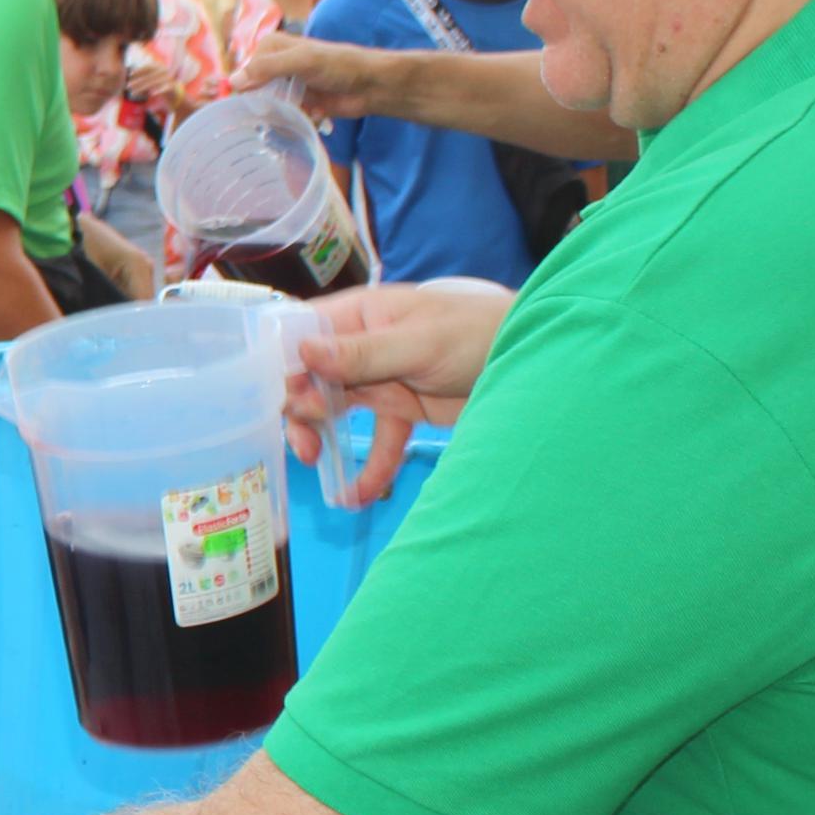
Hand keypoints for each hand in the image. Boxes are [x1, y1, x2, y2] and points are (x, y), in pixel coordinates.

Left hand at [121, 52, 174, 108]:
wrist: (177, 97)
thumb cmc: (161, 89)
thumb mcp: (151, 83)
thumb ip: (143, 80)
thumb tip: (129, 81)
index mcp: (160, 69)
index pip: (149, 67)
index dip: (139, 70)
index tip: (130, 74)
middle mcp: (165, 72)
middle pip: (149, 76)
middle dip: (137, 81)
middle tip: (127, 86)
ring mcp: (169, 79)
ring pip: (154, 83)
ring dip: (142, 88)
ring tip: (132, 93)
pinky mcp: (173, 87)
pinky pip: (165, 89)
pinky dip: (158, 91)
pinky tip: (151, 94)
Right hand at [233, 33, 414, 123]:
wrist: (370, 85)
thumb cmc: (339, 65)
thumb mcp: (301, 61)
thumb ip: (267, 68)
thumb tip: (231, 81)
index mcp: (271, 47)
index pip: (242, 70)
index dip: (238, 88)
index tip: (237, 103)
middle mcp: (275, 65)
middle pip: (250, 89)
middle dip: (254, 104)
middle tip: (258, 116)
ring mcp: (286, 86)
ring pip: (265, 105)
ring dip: (272, 115)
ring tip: (283, 118)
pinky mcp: (298, 104)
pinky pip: (282, 116)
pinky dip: (288, 121)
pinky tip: (303, 120)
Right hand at [288, 278, 511, 503]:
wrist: (534, 362)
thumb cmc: (477, 334)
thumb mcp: (420, 343)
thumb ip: (362, 354)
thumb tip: (302, 355)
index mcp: (357, 316)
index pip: (298, 336)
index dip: (280, 367)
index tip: (282, 401)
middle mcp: (358, 347)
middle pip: (308, 379)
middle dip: (297, 411)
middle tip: (304, 443)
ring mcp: (378, 380)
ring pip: (332, 412)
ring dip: (320, 439)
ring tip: (317, 465)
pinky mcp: (401, 410)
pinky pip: (376, 442)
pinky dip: (367, 469)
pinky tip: (355, 498)